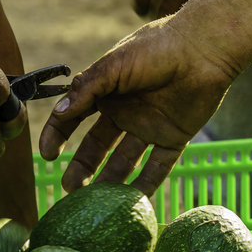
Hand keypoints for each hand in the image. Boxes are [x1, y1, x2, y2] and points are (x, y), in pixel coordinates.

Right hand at [39, 18, 237, 195]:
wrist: (204, 50)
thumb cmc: (157, 48)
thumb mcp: (115, 65)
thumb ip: (87, 89)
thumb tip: (59, 113)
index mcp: (106, 91)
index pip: (74, 117)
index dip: (57, 135)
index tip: (47, 155)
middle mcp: (125, 111)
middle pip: (97, 146)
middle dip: (82, 168)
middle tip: (69, 189)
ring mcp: (149, 127)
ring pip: (125, 161)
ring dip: (109, 181)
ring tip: (95, 201)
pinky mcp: (175, 138)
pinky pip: (159, 167)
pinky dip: (147, 185)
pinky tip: (132, 203)